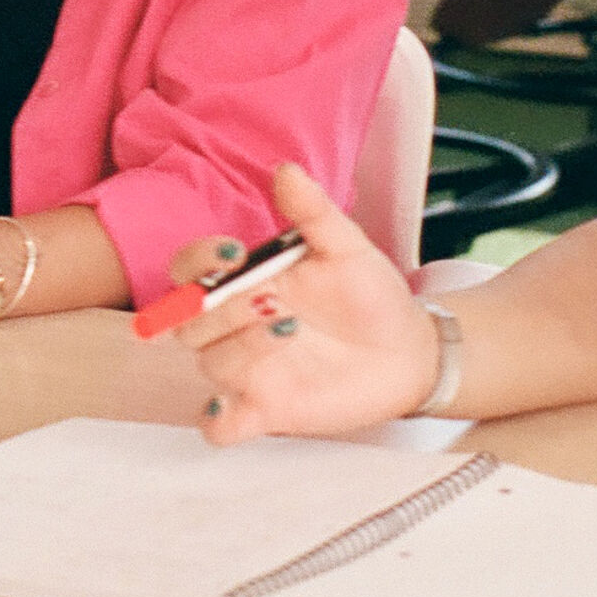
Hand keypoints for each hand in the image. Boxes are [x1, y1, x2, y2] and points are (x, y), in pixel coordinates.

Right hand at [169, 166, 438, 445]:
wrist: (408, 351)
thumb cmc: (372, 296)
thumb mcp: (348, 248)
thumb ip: (314, 212)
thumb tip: (286, 170)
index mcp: (247, 281)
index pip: (189, 269)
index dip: (196, 262)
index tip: (231, 255)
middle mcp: (236, 325)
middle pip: (188, 321)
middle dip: (220, 310)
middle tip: (270, 302)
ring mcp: (248, 370)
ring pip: (209, 364)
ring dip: (241, 350)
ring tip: (290, 332)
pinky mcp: (263, 410)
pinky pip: (218, 425)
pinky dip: (217, 420)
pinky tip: (239, 405)